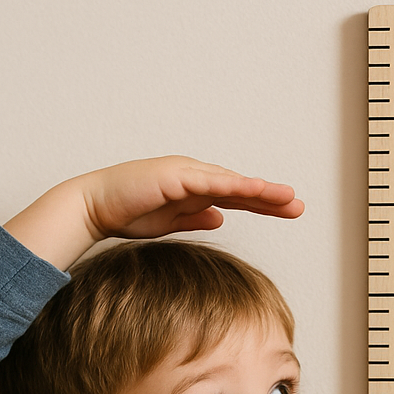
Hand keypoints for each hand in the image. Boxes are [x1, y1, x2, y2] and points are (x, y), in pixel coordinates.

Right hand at [3, 155, 302, 271]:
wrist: (95, 206)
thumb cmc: (128, 213)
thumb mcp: (170, 221)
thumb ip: (195, 217)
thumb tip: (220, 217)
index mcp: (194, 188)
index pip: (235, 197)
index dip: (262, 205)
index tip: (287, 213)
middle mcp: (194, 176)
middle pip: (240, 187)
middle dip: (270, 196)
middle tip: (298, 206)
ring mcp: (185, 173)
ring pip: (231, 182)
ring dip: (259, 190)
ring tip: (285, 198)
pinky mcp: (174, 176)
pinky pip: (210, 182)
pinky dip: (232, 186)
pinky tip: (252, 191)